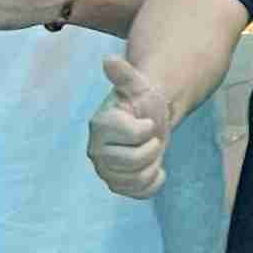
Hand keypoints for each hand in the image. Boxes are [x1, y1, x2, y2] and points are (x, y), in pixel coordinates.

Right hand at [88, 54, 172, 196]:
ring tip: (150, 151)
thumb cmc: (142, 100)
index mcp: (100, 125)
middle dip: (152, 148)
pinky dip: (154, 182)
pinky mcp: (117, 184)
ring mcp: (105, 170)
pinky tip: (155, 169)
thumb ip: (124, 75)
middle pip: (135, 161)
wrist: (150, 118)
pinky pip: (140, 193)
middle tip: (150, 137)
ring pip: (136, 180)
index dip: (146, 128)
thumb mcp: (138, 84)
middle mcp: (96, 150)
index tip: (145, 121)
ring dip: (153, 165)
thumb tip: (109, 59)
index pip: (133, 134)